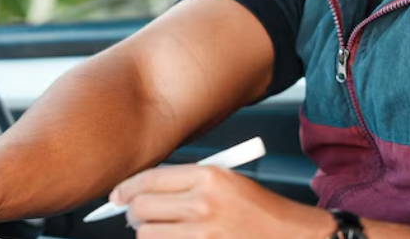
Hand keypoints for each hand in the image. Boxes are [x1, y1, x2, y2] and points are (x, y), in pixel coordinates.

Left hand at [113, 164, 336, 238]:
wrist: (292, 237)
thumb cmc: (261, 210)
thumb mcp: (227, 182)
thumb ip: (187, 183)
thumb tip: (144, 190)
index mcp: (209, 176)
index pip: (150, 179)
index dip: (127, 188)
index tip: (117, 195)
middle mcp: (204, 204)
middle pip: (142, 208)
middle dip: (133, 213)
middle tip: (135, 215)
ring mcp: (203, 234)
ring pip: (147, 235)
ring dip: (146, 234)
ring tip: (159, 231)